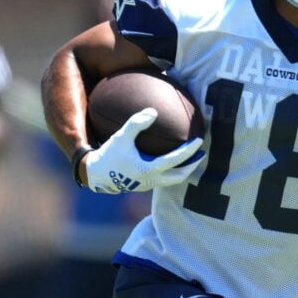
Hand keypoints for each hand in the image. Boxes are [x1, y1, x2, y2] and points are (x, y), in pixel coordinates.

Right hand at [84, 108, 203, 193]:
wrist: (95, 175)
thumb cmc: (109, 155)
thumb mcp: (121, 137)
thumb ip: (136, 123)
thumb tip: (153, 111)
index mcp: (150, 169)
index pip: (176, 160)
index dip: (189, 151)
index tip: (199, 141)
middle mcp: (152, 180)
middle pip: (179, 176)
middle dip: (192, 166)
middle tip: (201, 154)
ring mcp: (147, 185)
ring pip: (171, 180)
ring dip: (182, 170)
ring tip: (189, 159)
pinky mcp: (142, 185)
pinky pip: (162, 179)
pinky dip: (170, 171)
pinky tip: (168, 161)